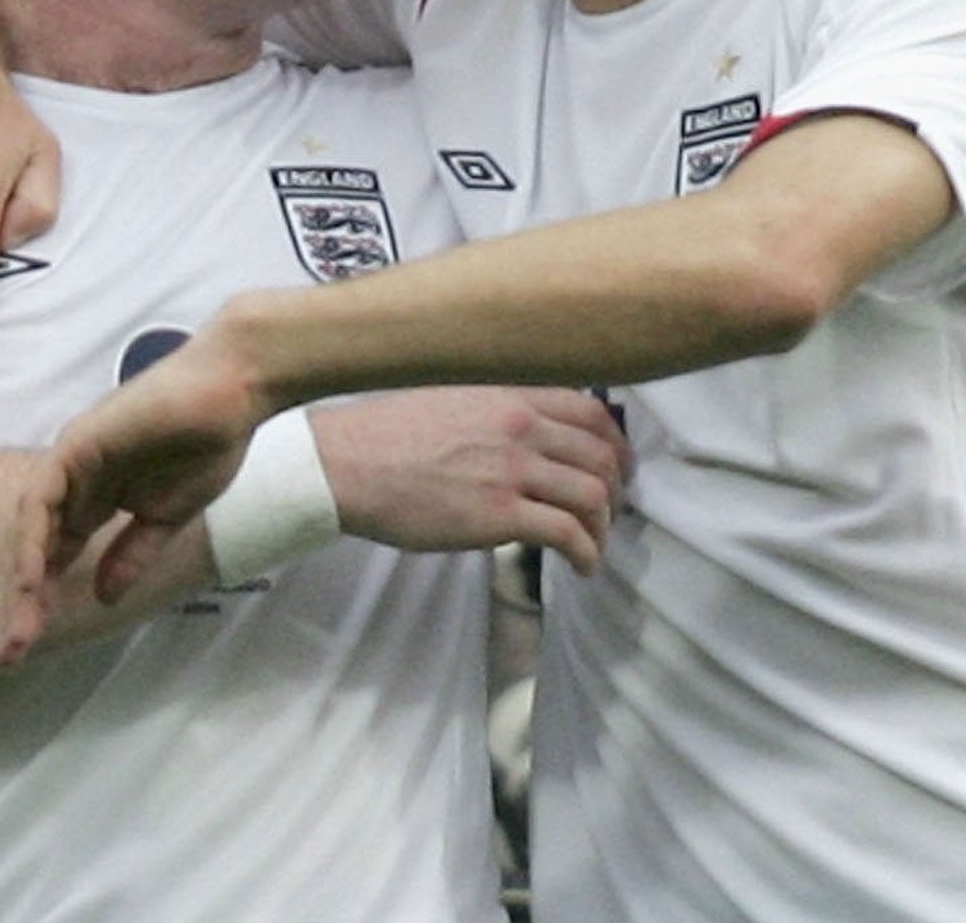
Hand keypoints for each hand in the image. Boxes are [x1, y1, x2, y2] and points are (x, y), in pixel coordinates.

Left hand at [0, 336, 263, 663]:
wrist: (233, 393)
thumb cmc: (209, 443)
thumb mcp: (168, 516)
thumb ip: (134, 552)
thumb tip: (104, 597)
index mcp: (96, 494)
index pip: (54, 552)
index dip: (38, 597)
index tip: (28, 647)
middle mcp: (74, 479)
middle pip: (33, 546)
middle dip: (19, 600)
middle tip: (12, 655)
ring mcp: (71, 460)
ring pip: (28, 528)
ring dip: (18, 582)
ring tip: (17, 634)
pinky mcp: (76, 445)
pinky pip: (40, 501)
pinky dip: (32, 542)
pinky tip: (29, 581)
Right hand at [312, 387, 628, 576]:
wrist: (347, 463)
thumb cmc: (387, 436)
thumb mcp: (454, 402)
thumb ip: (499, 415)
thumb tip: (528, 440)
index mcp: (511, 397)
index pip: (591, 412)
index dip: (615, 444)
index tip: (618, 467)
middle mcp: (522, 427)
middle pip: (600, 457)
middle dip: (616, 489)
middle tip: (611, 512)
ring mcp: (513, 470)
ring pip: (592, 496)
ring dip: (603, 527)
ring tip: (595, 545)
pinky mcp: (500, 514)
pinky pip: (567, 534)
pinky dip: (586, 553)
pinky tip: (582, 566)